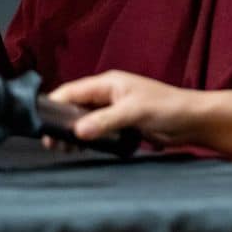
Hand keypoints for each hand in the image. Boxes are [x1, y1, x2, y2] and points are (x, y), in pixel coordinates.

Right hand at [48, 70, 195, 147]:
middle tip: (50, 142)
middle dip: (61, 121)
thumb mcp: (134, 112)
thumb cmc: (167, 108)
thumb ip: (105, 120)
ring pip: (84, 119)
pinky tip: (80, 149)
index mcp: (108, 83)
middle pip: (75, 105)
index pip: (73, 90)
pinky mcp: (120, 124)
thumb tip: (77, 130)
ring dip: (72, 131)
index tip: (41, 121)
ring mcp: (113, 109)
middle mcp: (108, 94)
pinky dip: (86, 138)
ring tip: (61, 148)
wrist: (191, 120)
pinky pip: (96, 129)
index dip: (55, 103)